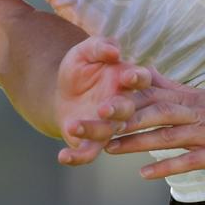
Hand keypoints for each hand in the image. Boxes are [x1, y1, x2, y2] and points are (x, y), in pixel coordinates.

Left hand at [55, 37, 151, 166]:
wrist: (64, 92)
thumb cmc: (81, 68)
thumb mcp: (86, 51)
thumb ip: (100, 46)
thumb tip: (114, 50)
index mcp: (127, 81)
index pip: (141, 79)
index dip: (138, 78)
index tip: (130, 76)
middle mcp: (124, 106)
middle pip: (127, 110)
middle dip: (118, 109)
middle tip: (104, 108)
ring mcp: (110, 126)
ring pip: (106, 132)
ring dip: (92, 130)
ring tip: (73, 125)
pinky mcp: (93, 142)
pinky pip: (88, 153)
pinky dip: (76, 157)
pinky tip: (63, 156)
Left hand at [102, 69, 204, 178]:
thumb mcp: (190, 94)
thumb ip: (164, 85)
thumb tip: (139, 70)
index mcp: (185, 96)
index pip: (152, 94)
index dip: (126, 98)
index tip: (98, 104)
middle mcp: (193, 111)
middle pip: (156, 112)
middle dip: (126, 117)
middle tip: (98, 123)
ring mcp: (203, 132)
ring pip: (167, 136)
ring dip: (137, 143)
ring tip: (110, 149)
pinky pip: (188, 160)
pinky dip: (166, 166)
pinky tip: (143, 174)